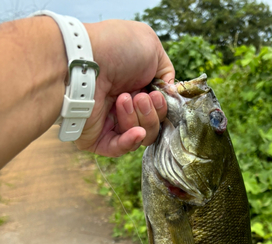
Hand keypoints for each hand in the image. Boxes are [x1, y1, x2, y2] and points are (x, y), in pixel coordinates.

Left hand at [77, 20, 174, 155]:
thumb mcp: (151, 47)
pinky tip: (137, 131)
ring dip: (138, 120)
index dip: (162, 106)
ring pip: (139, 137)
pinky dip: (131, 141)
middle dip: (150, 113)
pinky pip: (119, 150)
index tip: (156, 94)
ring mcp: (109, 124)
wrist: (85, 60)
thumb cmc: (115, 48)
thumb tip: (169, 92)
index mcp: (136, 87)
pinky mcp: (97, 138)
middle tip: (139, 97)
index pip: (158, 110)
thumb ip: (166, 72)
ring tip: (123, 100)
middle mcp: (123, 107)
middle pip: (152, 126)